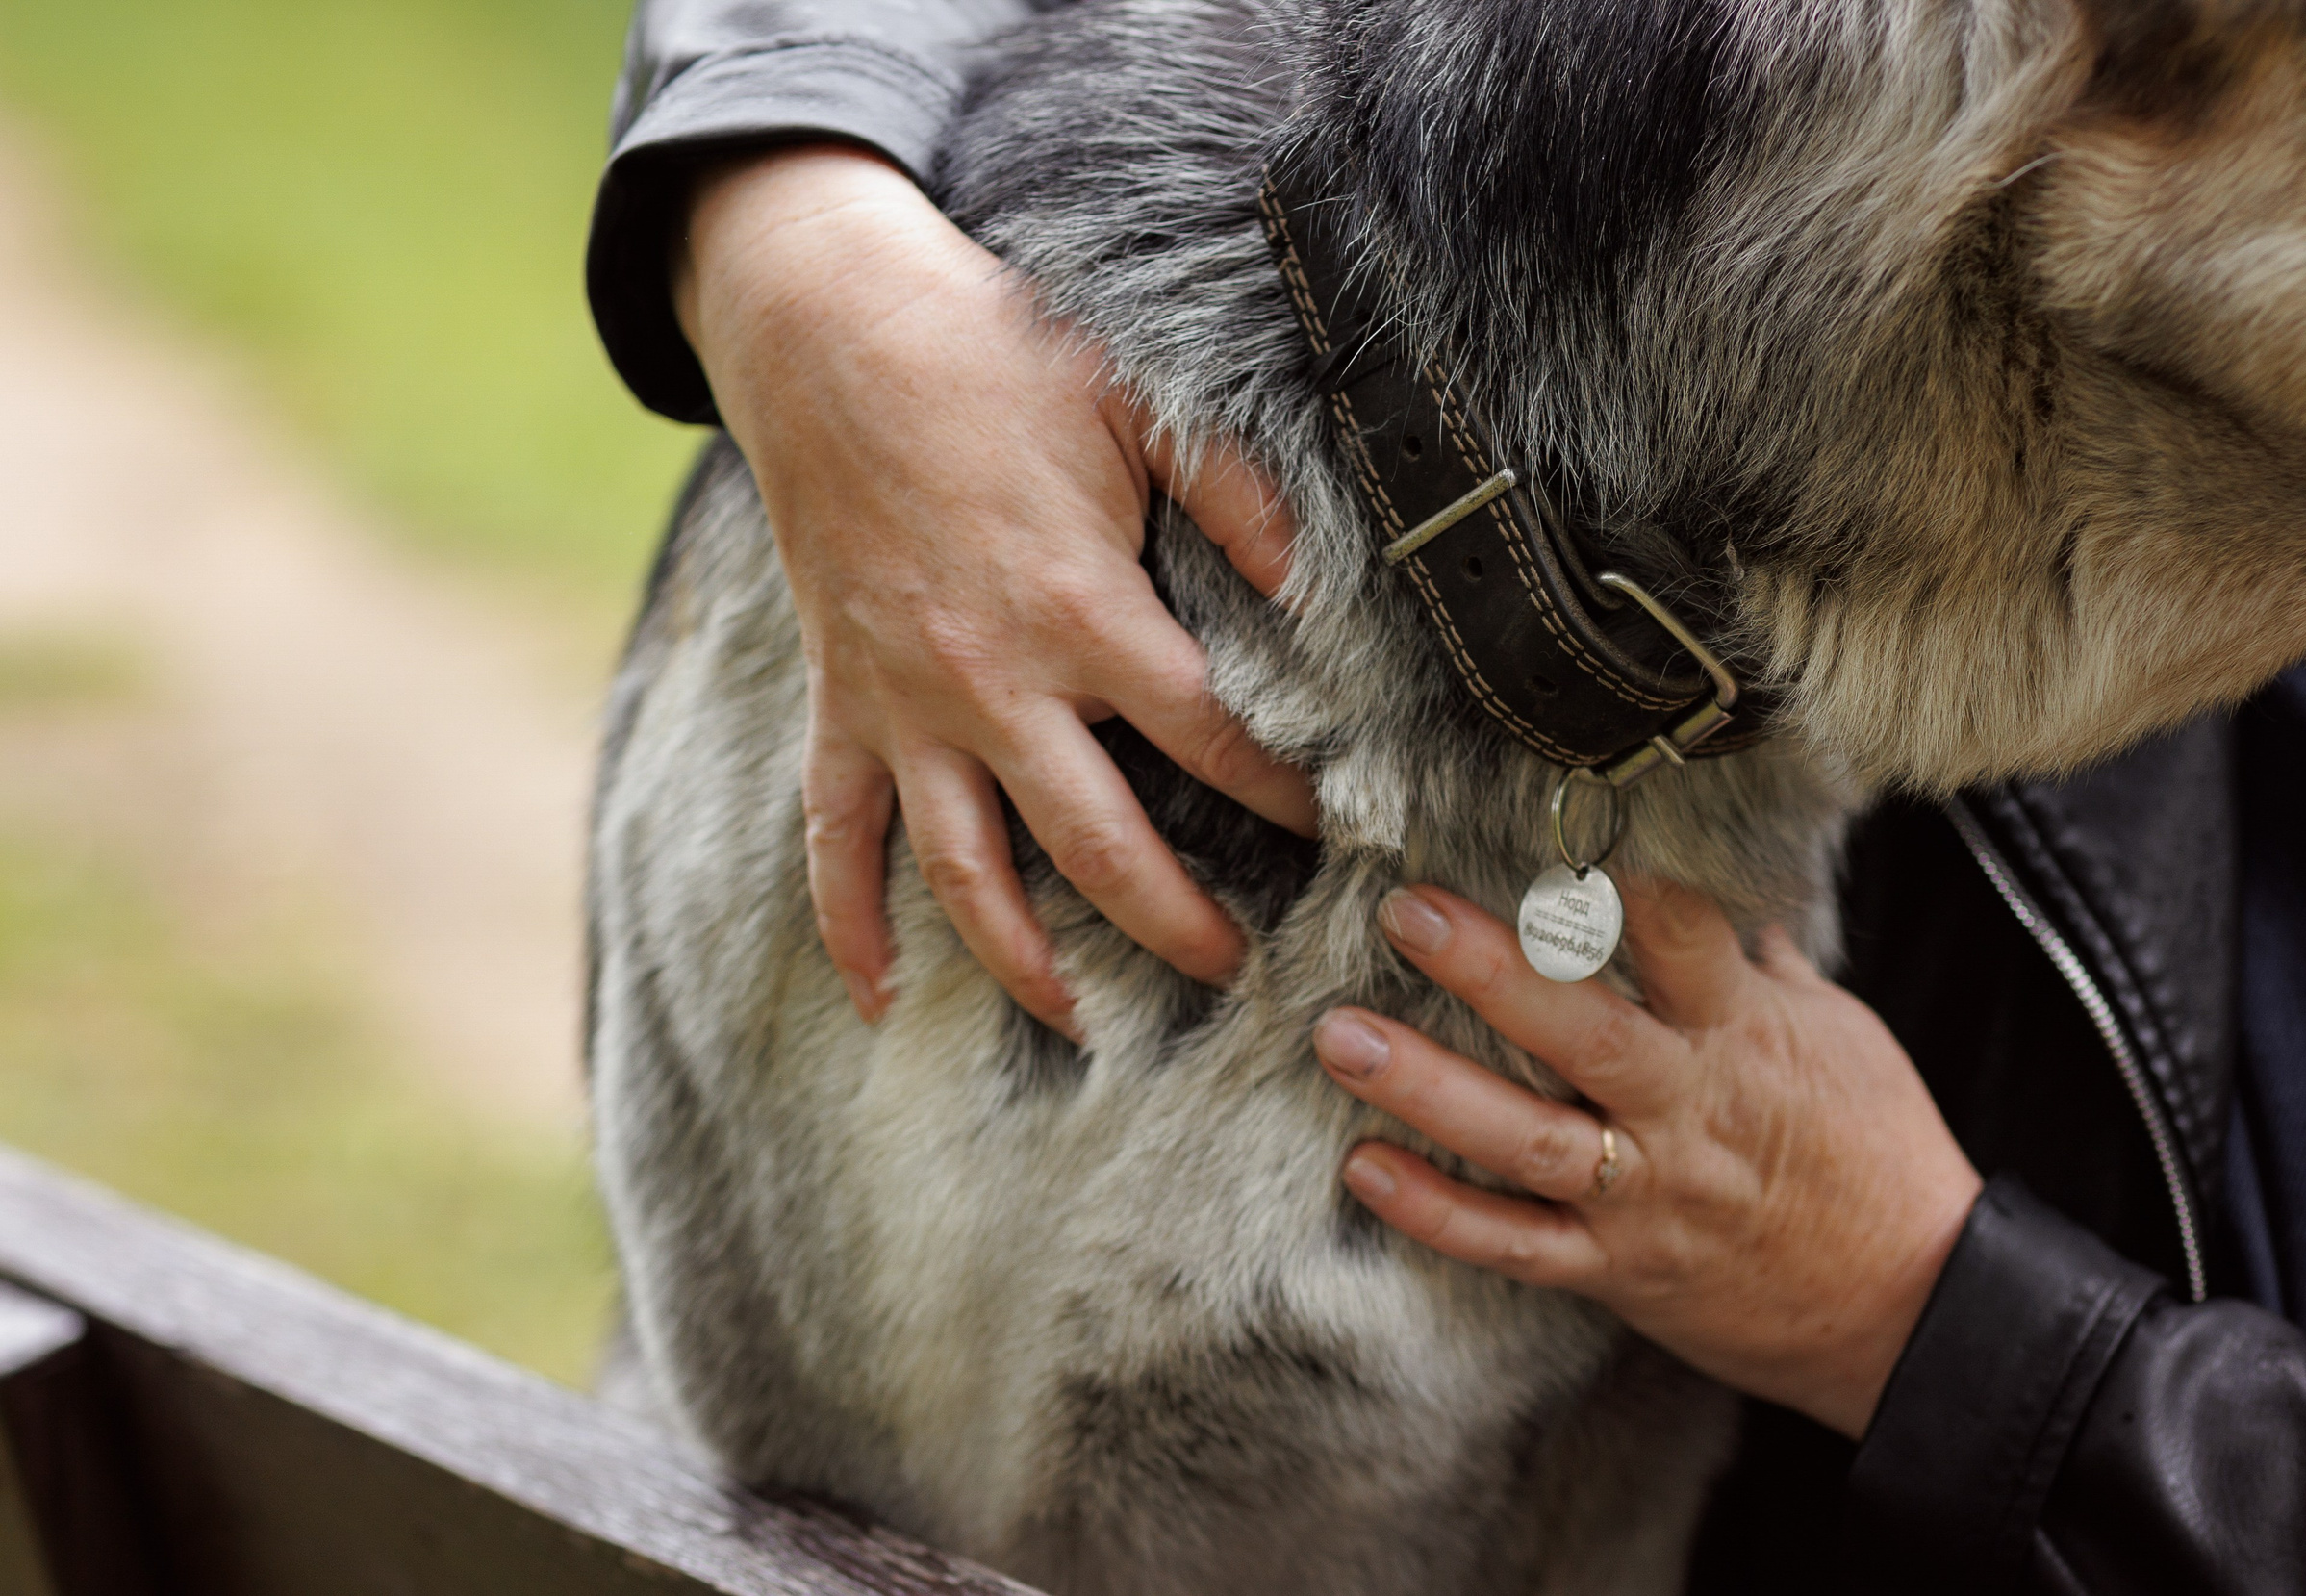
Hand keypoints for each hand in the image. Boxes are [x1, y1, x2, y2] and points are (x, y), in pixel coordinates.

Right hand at [675, 147, 1316, 1036]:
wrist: (826, 327)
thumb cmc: (990, 356)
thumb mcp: (1132, 398)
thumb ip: (1236, 492)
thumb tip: (1318, 576)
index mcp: (1083, 611)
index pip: (1210, 736)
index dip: (1283, 791)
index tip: (1336, 830)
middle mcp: (994, 683)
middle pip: (1099, 847)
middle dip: (1175, 923)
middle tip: (1234, 972)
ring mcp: (908, 707)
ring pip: (969, 873)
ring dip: (1027, 962)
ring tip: (1084, 1025)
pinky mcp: (841, 705)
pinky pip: (834, 839)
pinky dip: (850, 925)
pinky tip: (876, 1000)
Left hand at [1313, 881, 1981, 1437]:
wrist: (1912, 1308)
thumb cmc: (1877, 1152)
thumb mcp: (1838, 1034)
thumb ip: (1762, 960)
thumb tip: (1726, 877)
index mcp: (1744, 1036)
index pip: (1686, 936)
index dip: (1625, 875)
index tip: (1558, 809)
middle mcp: (1686, 1111)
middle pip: (1582, 1033)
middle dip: (1489, 970)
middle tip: (1404, 912)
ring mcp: (1646, 1196)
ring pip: (1527, 1141)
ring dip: (1428, 1090)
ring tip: (1342, 1038)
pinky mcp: (1618, 1270)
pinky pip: (1515, 1246)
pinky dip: (1438, 1214)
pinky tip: (1365, 1166)